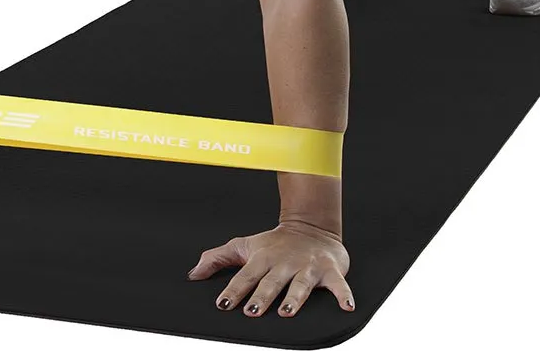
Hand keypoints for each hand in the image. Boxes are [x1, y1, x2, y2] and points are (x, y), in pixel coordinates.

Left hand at [186, 219, 353, 317]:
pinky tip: (346, 307)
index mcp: (262, 258)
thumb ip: (218, 258)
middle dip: (261, 296)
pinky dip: (344, 294)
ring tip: (286, 313)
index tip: (222, 304)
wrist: (311, 226)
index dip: (233, 290)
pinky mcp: (330, 270)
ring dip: (294, 299)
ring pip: (300, 285)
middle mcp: (284, 263)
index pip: (245, 276)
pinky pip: (339, 284)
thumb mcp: (244, 246)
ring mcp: (307, 266)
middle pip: (271, 282)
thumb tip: (192, 274)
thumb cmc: (274, 243)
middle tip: (251, 311)